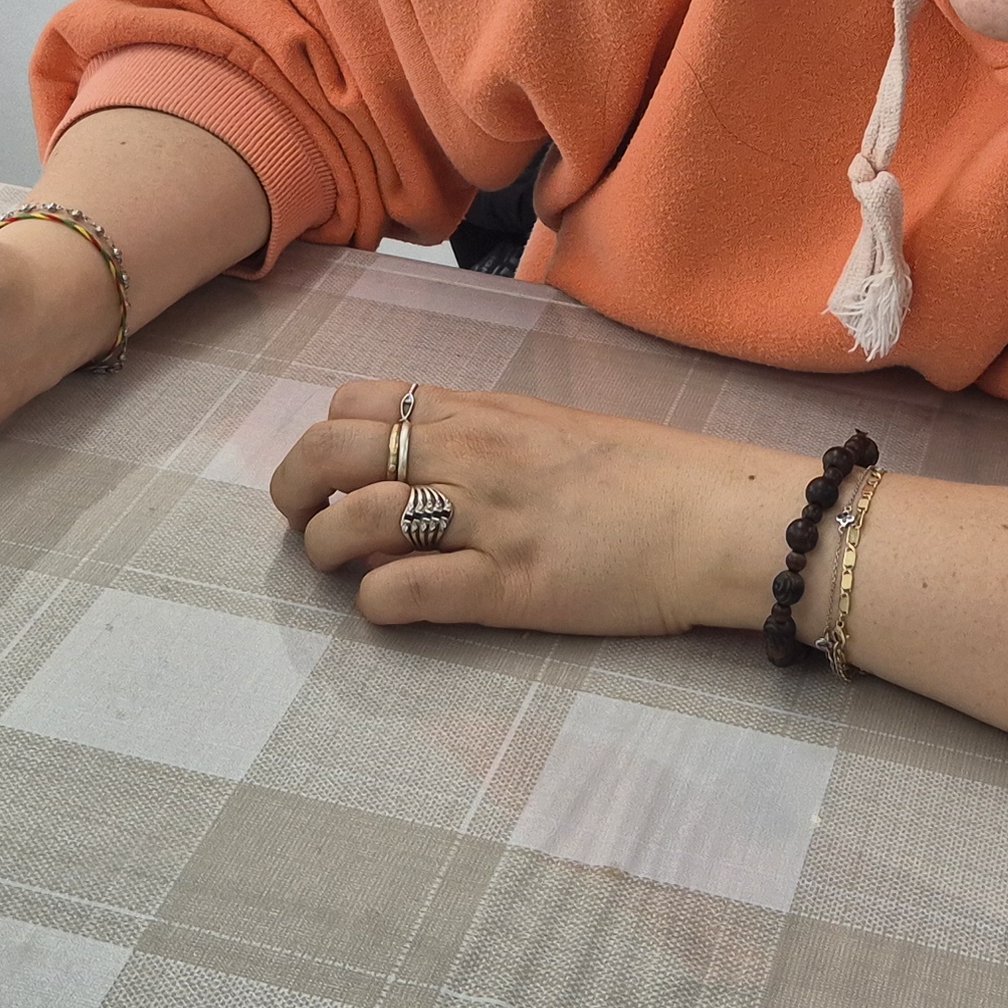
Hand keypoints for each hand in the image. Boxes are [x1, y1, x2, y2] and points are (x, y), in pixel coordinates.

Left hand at [268, 381, 799, 636]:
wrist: (712, 517)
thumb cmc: (643, 475)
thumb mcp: (549, 430)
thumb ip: (479, 438)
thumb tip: (416, 467)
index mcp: (478, 412)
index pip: (356, 400)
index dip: (327, 437)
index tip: (335, 473)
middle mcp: (468, 455)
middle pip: (331, 452)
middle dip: (294, 491)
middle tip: (304, 522)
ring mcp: (483, 520)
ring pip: (351, 523)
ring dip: (324, 551)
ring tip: (342, 570)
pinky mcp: (505, 587)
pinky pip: (402, 593)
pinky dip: (375, 603)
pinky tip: (392, 606)